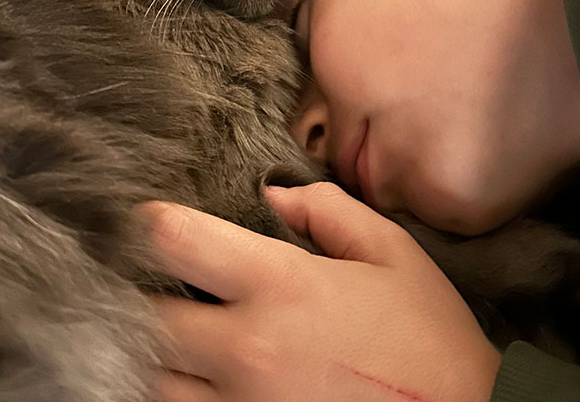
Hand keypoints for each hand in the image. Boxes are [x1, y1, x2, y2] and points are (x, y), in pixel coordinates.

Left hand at [142, 182, 500, 401]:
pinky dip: (186, 394)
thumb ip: (329, 211)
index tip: (150, 219)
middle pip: (150, 318)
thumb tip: (273, 197)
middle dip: (149, 294)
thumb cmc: (429, 336)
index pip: (179, 241)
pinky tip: (211, 377)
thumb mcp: (392, 252)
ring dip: (162, 352)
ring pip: (157, 379)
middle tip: (168, 282)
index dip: (153, 222)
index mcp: (282, 287)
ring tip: (187, 334)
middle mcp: (248, 349)